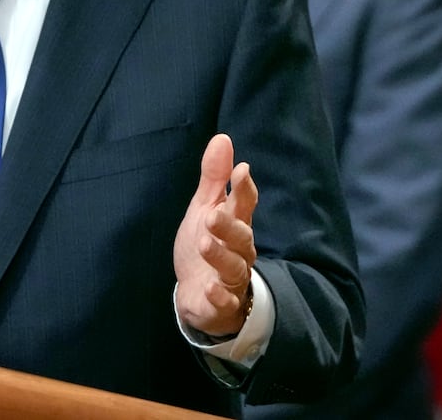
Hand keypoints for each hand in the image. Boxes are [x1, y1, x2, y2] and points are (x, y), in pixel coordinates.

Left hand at [174, 133, 257, 336]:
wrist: (197, 293)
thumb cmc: (205, 244)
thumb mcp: (205, 208)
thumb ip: (215, 177)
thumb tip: (223, 138)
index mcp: (235, 223)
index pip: (245, 204)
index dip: (245, 189)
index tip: (241, 171)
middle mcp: (239, 250)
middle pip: (241, 237)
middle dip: (229, 225)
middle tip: (211, 214)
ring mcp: (231, 278)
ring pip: (234, 266)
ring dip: (221, 255)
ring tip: (204, 243)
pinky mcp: (222, 303)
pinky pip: (225, 300)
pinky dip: (218, 294)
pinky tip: (209, 286)